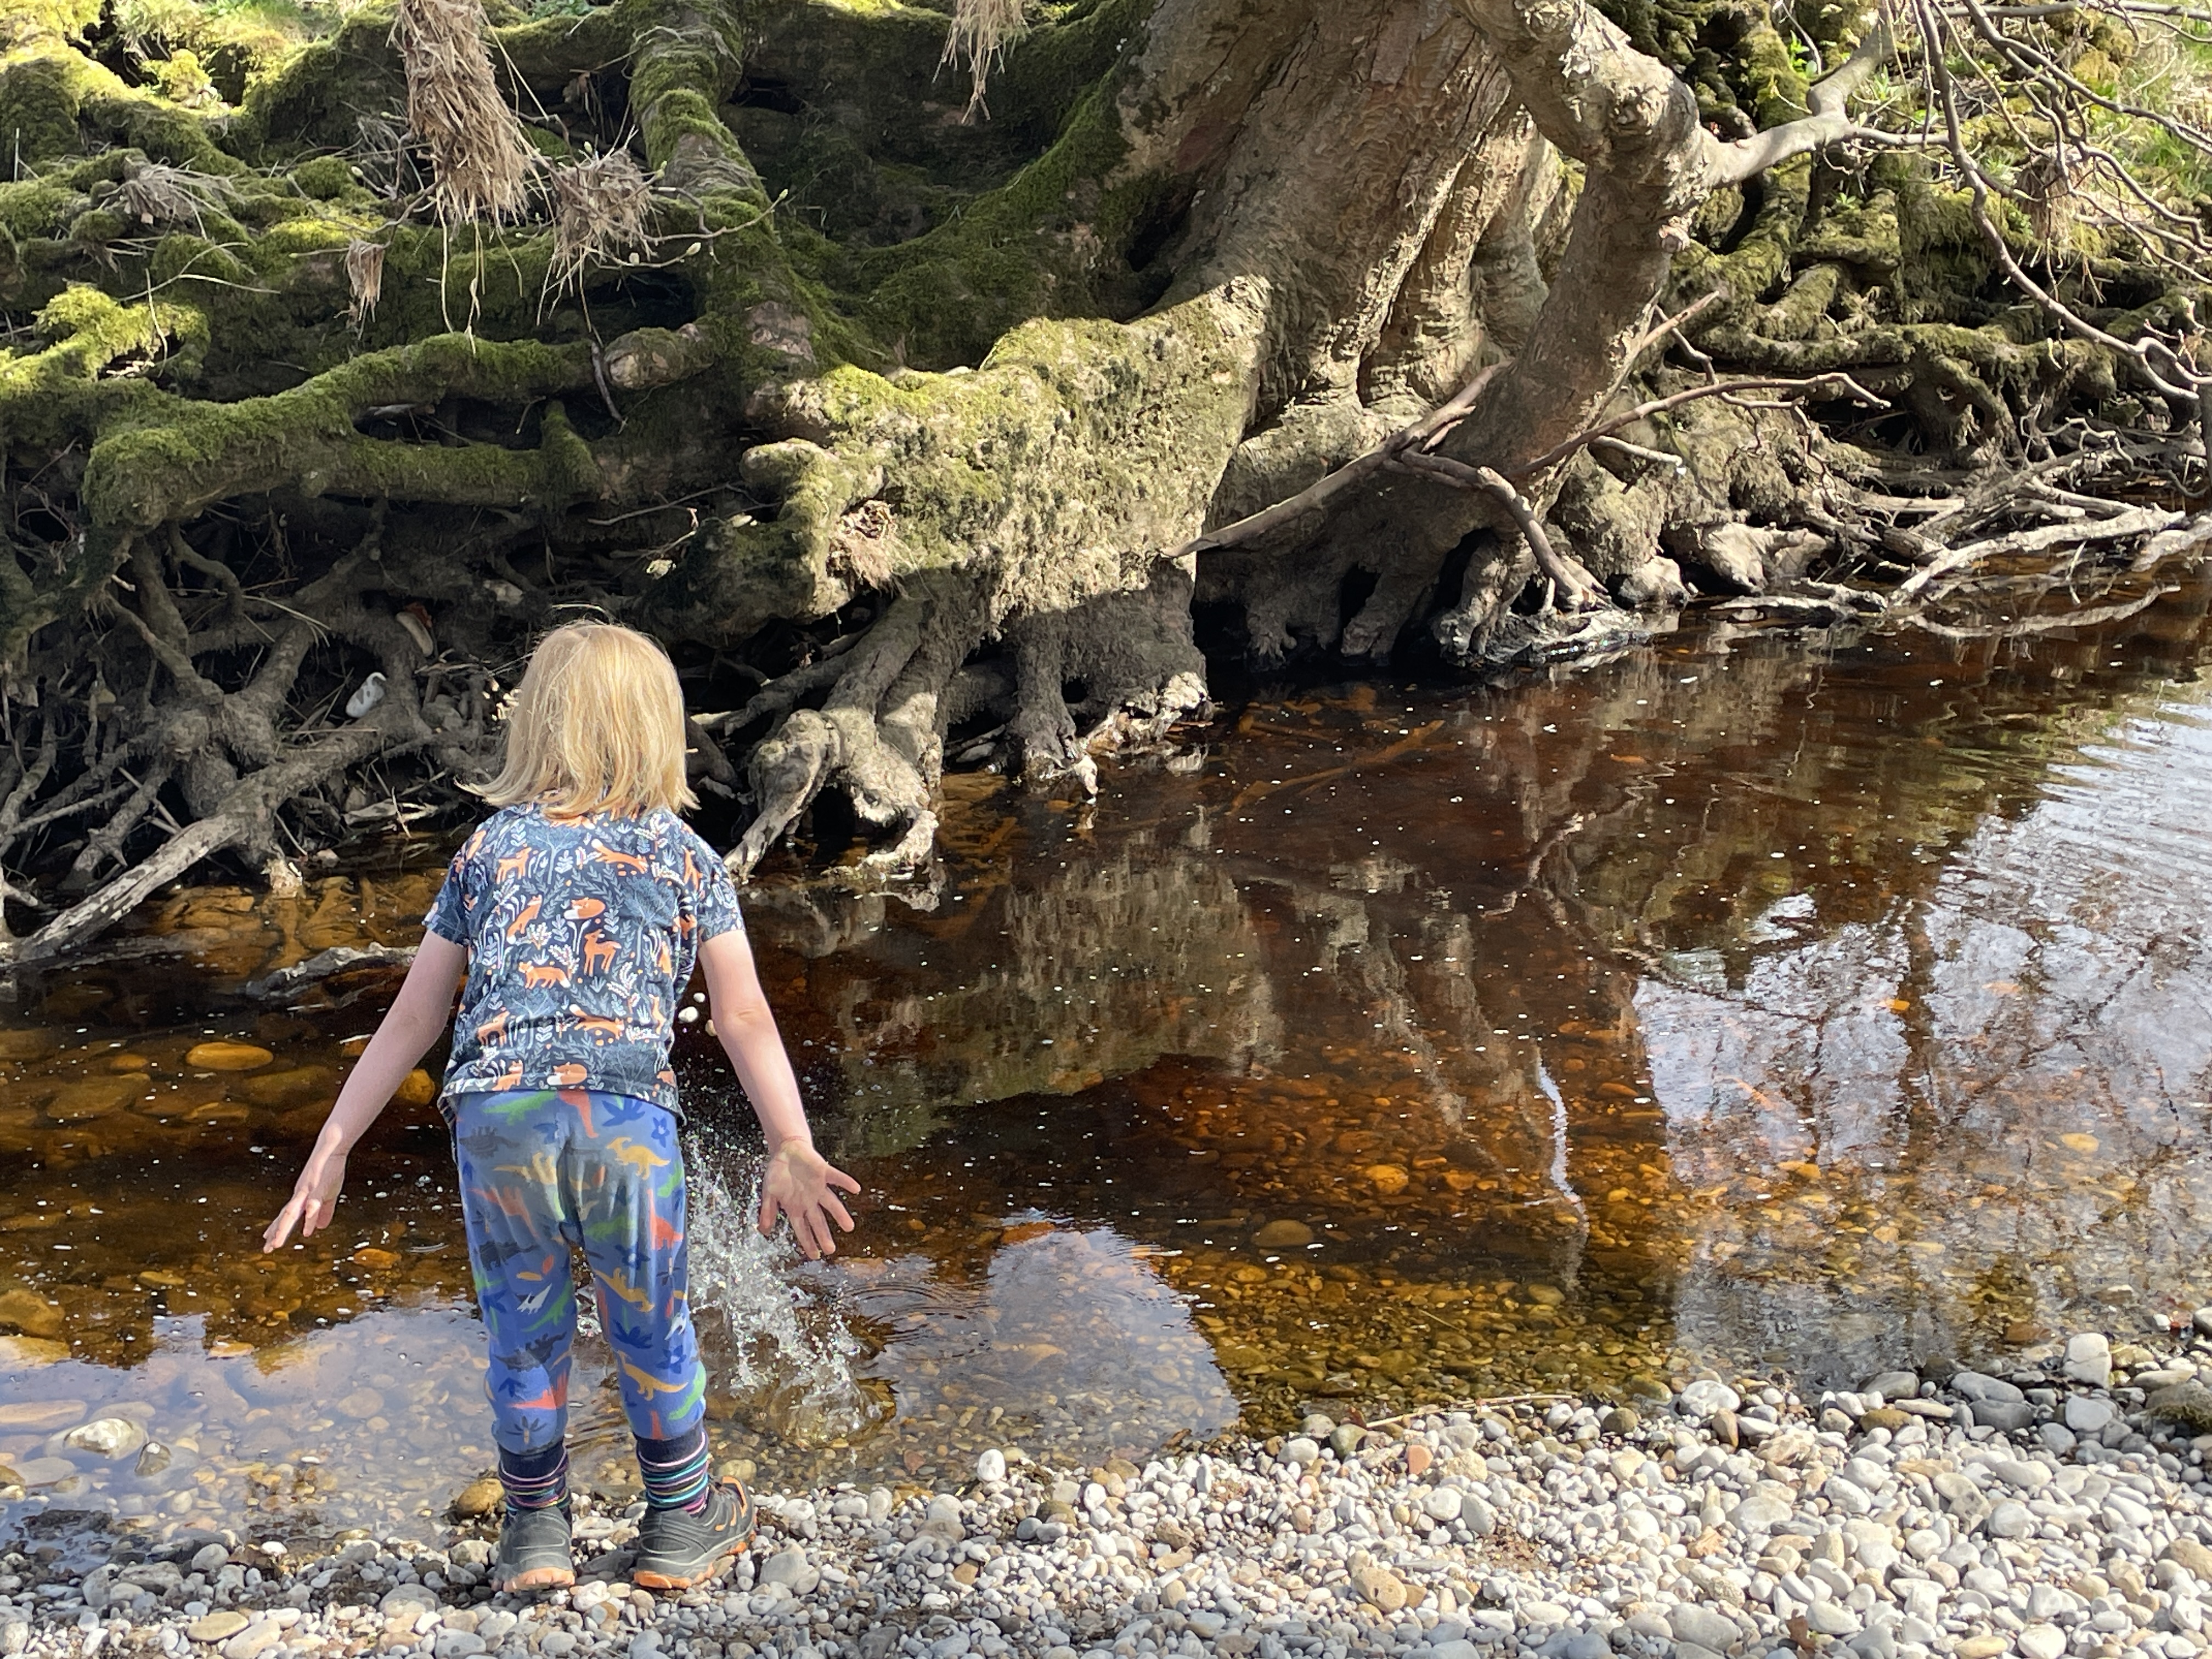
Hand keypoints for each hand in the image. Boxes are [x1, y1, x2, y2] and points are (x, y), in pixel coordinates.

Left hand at [263, 1146, 347, 1250]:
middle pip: (284, 1217)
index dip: (277, 1229)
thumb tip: (319, 1228)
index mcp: (301, 1197)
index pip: (286, 1216)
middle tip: (267, 1249)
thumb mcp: (328, 1193)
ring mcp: (306, 1191)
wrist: (332, 1147)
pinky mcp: (317, 1186)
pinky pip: (312, 1205)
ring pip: (291, 1213)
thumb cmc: (330, 1168)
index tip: (268, 1242)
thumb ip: (323, 1211)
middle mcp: (299, 1195)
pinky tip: (307, 1229)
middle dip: (276, 1233)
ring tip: (276, 1243)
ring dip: (283, 1228)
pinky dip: (308, 1218)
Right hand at [758, 1142, 859, 1259]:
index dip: (808, 1242)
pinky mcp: (823, 1171)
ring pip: (832, 1203)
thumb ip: (768, 1211)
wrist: (786, 1150)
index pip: (803, 1229)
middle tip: (831, 1250)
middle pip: (818, 1221)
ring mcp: (818, 1187)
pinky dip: (846, 1182)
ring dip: (840, 1214)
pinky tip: (856, 1189)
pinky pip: (836, 1178)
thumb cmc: (778, 1174)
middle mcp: (809, 1200)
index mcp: (796, 1207)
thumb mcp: (768, 1194)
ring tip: (849, 1227)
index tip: (815, 1256)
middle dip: (824, 1235)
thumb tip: (764, 1231)